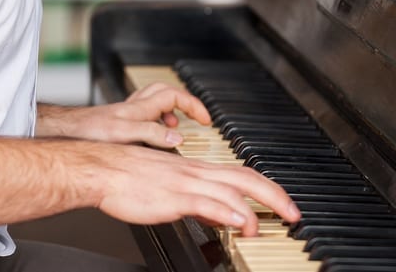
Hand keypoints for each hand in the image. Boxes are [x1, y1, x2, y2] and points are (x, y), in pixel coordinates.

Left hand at [37, 82, 210, 147]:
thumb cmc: (88, 132)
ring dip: (169, 111)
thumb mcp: (124, 134)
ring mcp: (126, 114)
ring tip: (176, 129)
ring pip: (154, 103)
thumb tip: (177, 138)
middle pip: (166, 92)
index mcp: (140, 107)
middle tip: (195, 117)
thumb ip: (151, 135)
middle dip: (184, 102)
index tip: (206, 120)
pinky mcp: (118, 123)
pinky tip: (151, 138)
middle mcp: (134, 107)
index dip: (193, 105)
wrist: (64, 133)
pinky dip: (154, 122)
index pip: (175, 95)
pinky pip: (143, 115)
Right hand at [93, 143, 300, 237]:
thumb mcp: (170, 186)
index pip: (242, 173)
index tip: (283, 203)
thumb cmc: (128, 177)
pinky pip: (207, 202)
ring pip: (232, 189)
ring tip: (268, 225)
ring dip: (255, 208)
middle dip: (274, 196)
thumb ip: (198, 201)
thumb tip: (221, 217)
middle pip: (246, 178)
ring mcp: (186, 183)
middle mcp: (196, 172)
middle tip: (293, 213)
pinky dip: (227, 212)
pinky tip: (239, 223)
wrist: (102, 169)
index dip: (267, 187)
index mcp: (196, 169)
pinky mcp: (173, 196)